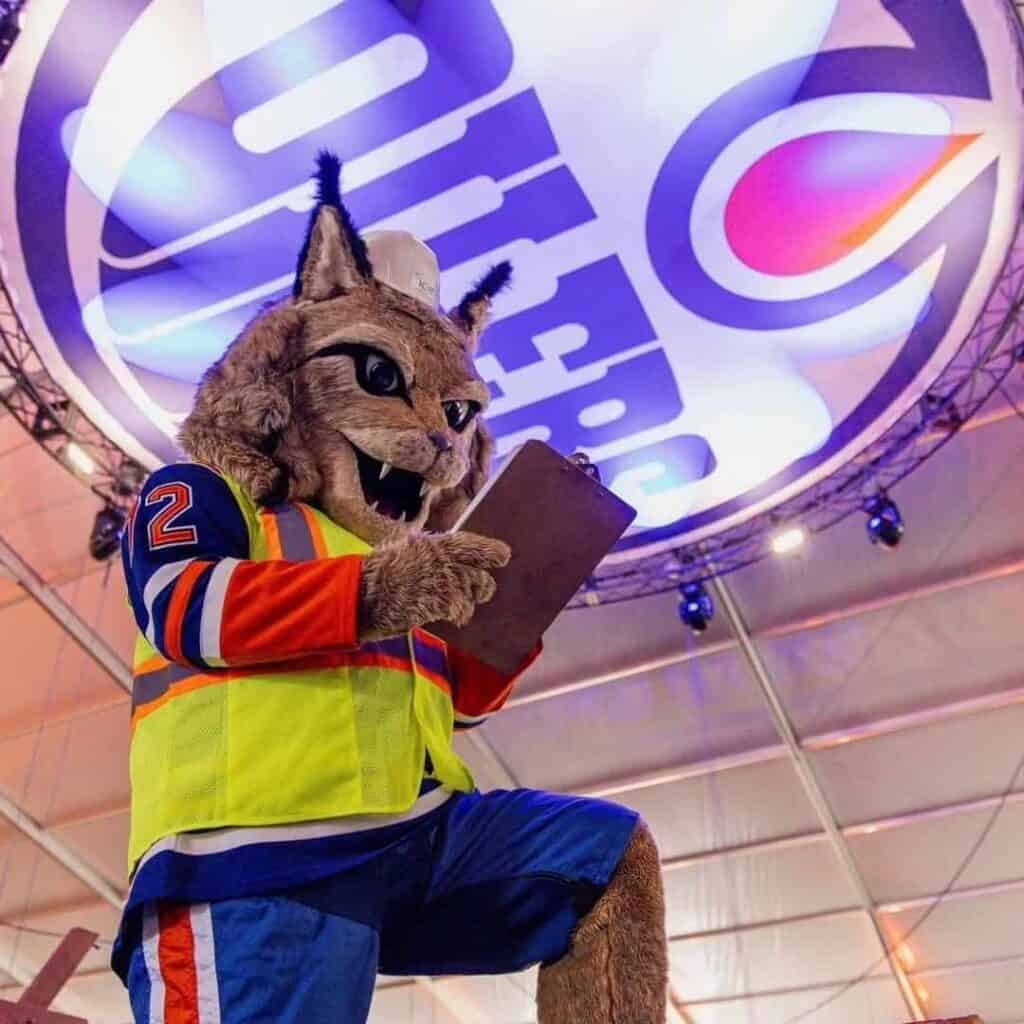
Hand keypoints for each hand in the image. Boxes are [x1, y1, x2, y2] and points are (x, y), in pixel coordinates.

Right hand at [359, 532, 510, 639]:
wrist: (364, 594)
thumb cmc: (376, 572)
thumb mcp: (403, 550)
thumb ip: (425, 551)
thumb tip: (436, 551)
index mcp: (435, 544)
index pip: (472, 545)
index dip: (491, 551)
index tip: (502, 555)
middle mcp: (446, 561)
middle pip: (482, 573)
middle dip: (485, 583)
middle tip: (484, 588)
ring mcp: (447, 583)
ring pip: (475, 593)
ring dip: (469, 601)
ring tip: (458, 605)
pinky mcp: (443, 604)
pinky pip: (462, 611)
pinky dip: (458, 615)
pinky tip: (449, 617)